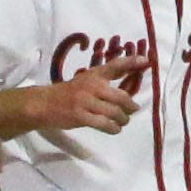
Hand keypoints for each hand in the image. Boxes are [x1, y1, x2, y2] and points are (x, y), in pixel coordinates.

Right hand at [5, 60, 142, 139]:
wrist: (43, 104)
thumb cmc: (68, 93)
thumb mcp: (86, 81)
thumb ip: (105, 82)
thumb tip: (129, 92)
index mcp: (94, 75)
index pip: (116, 66)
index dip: (132, 62)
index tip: (147, 61)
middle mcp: (92, 86)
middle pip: (121, 97)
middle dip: (131, 106)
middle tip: (132, 110)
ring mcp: (86, 102)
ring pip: (115, 112)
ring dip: (123, 119)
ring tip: (123, 121)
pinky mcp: (81, 116)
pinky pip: (104, 124)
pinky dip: (113, 128)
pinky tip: (115, 129)